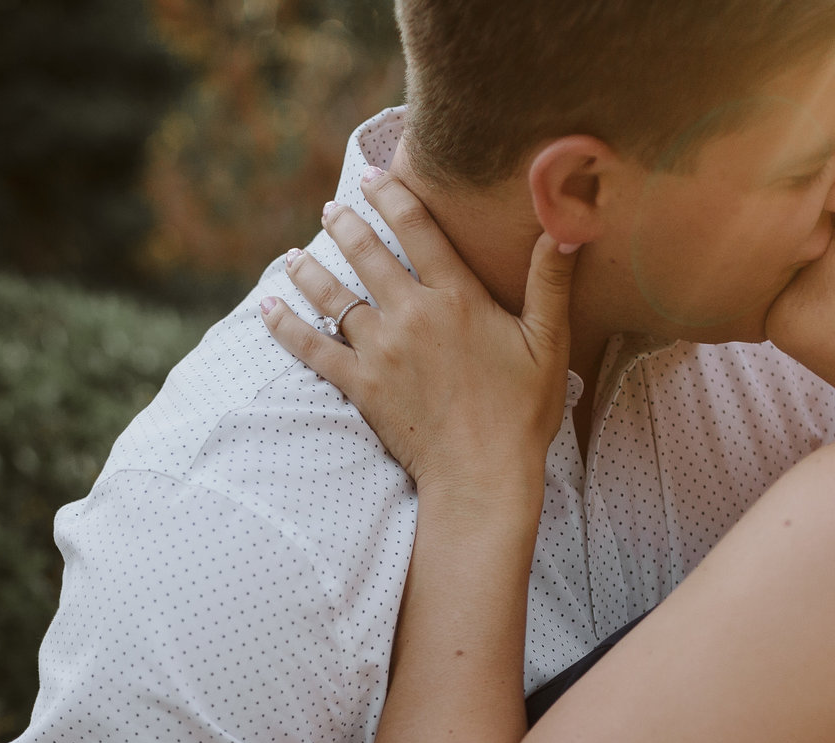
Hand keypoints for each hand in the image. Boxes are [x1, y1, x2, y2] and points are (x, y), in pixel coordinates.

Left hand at [260, 169, 576, 494]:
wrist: (481, 474)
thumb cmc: (521, 412)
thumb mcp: (548, 343)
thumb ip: (550, 283)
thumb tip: (567, 228)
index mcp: (456, 297)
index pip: (417, 229)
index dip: (393, 196)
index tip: (373, 176)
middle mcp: (412, 314)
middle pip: (367, 254)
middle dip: (344, 224)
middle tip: (329, 209)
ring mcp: (381, 349)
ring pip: (334, 296)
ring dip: (310, 269)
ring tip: (294, 255)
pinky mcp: (360, 385)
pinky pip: (314, 349)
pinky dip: (287, 327)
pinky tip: (267, 309)